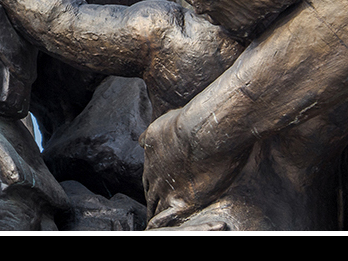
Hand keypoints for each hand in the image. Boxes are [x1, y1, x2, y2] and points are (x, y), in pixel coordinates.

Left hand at [141, 108, 247, 227]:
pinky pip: (165, 220)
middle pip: (150, 195)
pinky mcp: (181, 202)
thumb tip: (140, 140)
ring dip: (158, 214)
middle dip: (155, 202)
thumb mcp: (164, 121)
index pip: (149, 178)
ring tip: (160, 225)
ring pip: (156, 208)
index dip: (154, 187)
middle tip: (158, 212)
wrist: (208, 128)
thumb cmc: (194, 119)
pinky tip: (160, 228)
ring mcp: (166, 188)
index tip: (159, 193)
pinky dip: (162, 225)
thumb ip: (153, 135)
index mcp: (151, 154)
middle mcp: (154, 173)